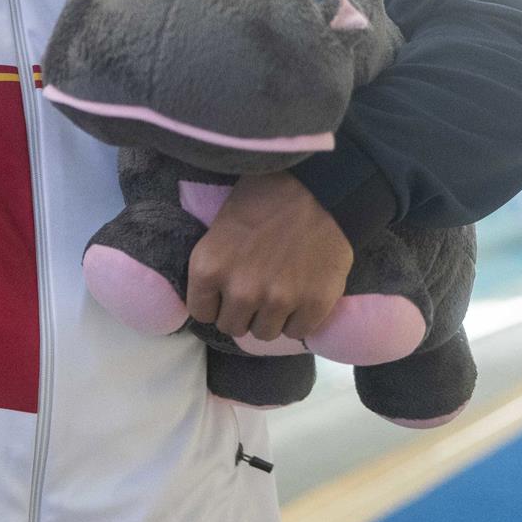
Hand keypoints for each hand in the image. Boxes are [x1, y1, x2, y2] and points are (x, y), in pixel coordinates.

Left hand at [186, 170, 353, 342]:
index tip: (226, 292)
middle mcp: (239, 291)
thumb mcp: (223, 224)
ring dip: (270, 317)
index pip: (201, 312)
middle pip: (233, 327)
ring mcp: (278, 301)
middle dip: (242, 312)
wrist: (321, 187)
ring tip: (280, 291)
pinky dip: (299, 318)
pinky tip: (302, 294)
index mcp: (208, 268)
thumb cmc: (267, 196)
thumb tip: (213, 293)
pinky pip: (298, 332)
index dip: (215, 303)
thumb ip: (216, 264)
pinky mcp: (313, 306)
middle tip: (257, 290)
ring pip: (264, 334)